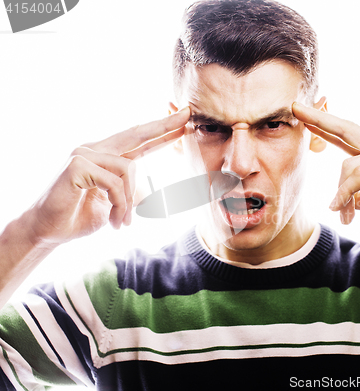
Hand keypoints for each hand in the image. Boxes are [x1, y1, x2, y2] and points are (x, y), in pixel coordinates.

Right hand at [26, 107, 189, 244]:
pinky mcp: (76, 165)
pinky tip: (113, 220)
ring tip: (122, 223)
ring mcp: (84, 154)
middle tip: (187, 115)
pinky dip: (119, 204)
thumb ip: (131, 192)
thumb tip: (150, 191)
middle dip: (164, 125)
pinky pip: (114, 182)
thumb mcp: (115, 205)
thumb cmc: (79, 217)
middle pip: (136, 133)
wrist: (48, 231)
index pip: (138, 141)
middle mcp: (95, 149)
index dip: (161, 131)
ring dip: (129, 203)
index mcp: (106, 156)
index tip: (183, 122)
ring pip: (128, 169)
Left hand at [292, 101, 359, 241]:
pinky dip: (347, 192)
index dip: (325, 126)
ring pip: (349, 165)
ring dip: (340, 194)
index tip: (303, 116)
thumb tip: (344, 203)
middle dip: (320, 119)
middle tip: (294, 107)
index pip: (348, 137)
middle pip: (347, 129)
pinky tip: (343, 209)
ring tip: (342, 215)